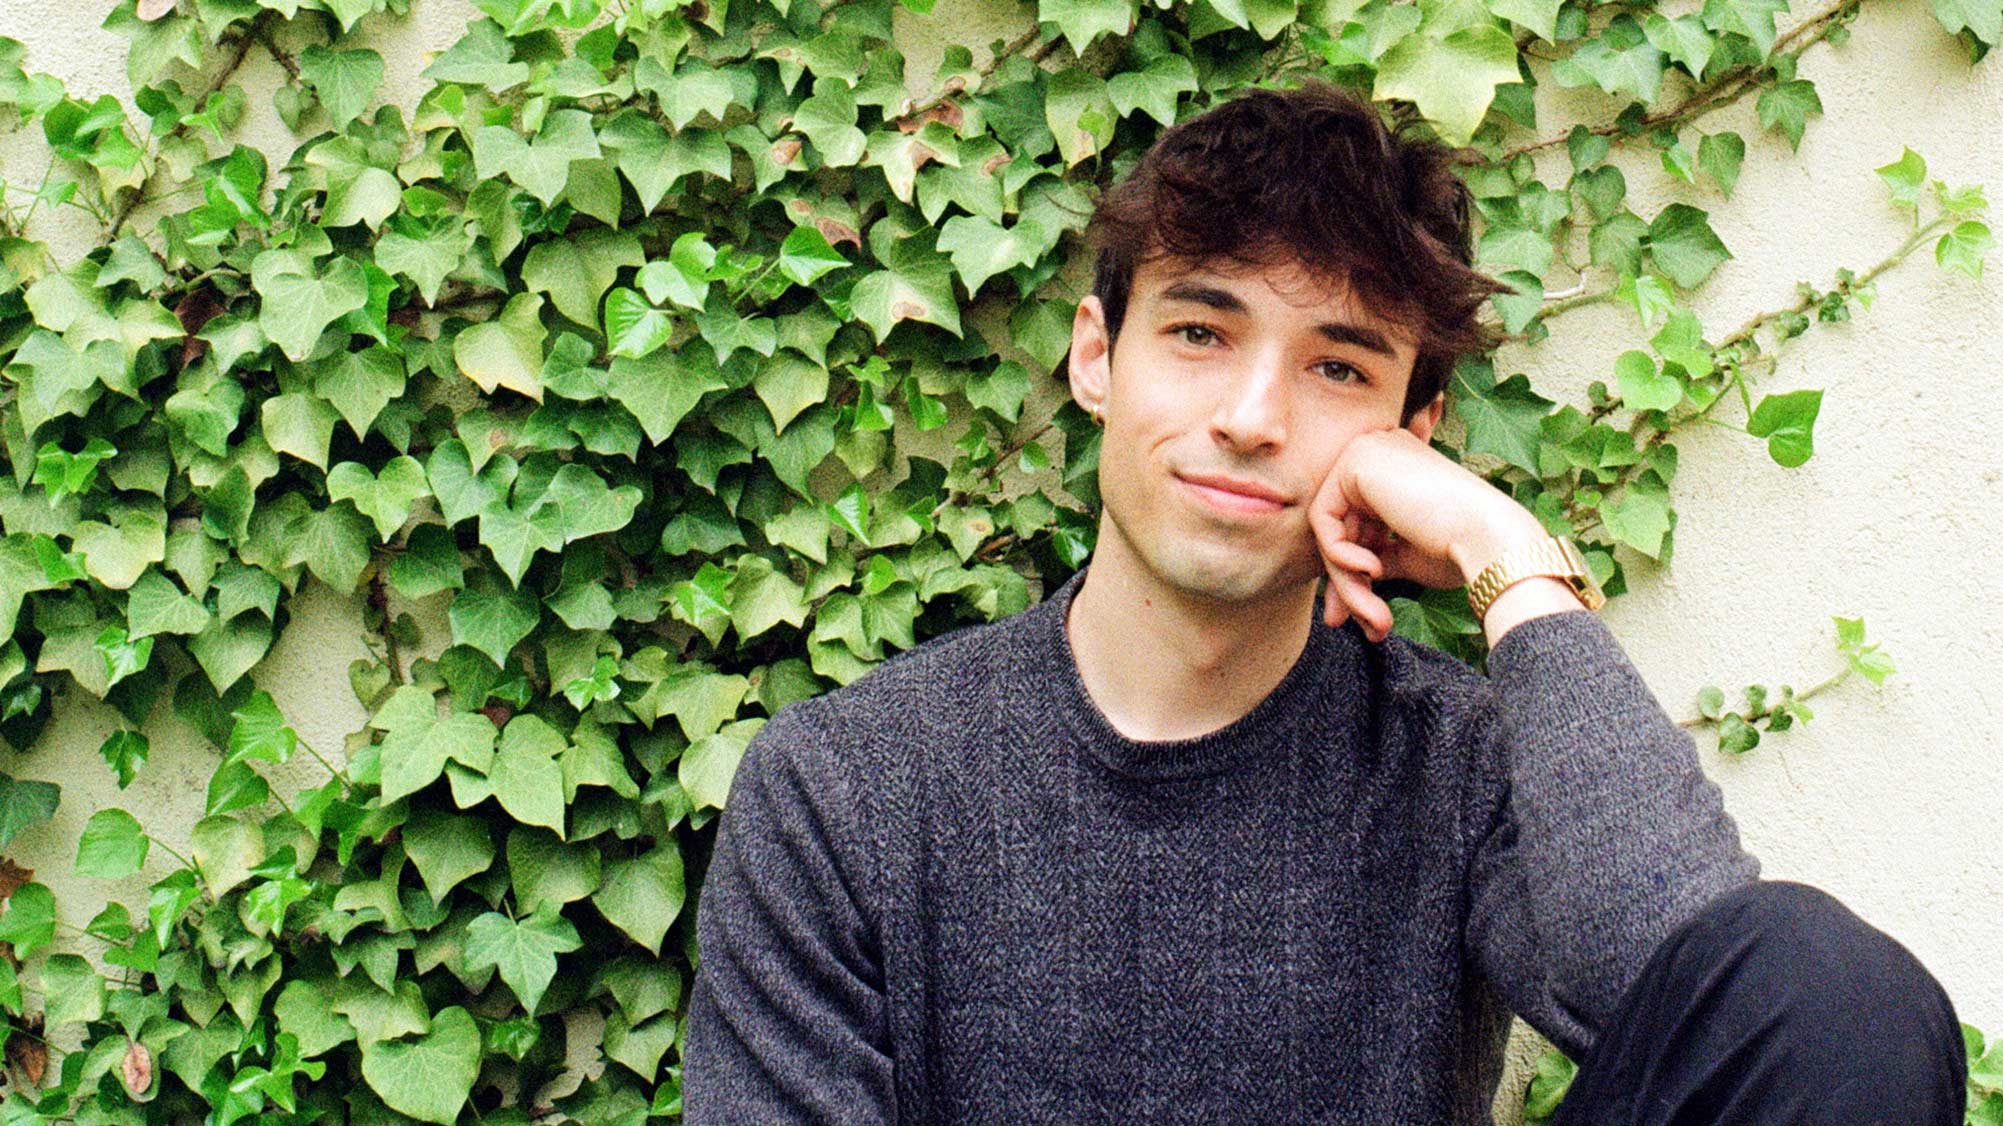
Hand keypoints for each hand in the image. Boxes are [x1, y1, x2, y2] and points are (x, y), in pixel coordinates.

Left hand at [1306, 429, 1547, 642]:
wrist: (1491, 538)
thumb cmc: (1461, 549)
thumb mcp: (1406, 555)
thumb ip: (1372, 556)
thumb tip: (1341, 586)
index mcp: (1396, 467)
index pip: (1356, 523)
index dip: (1353, 570)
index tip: (1360, 614)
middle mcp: (1380, 450)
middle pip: (1341, 526)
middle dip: (1345, 580)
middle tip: (1352, 624)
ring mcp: (1366, 450)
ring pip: (1332, 528)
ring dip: (1346, 579)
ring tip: (1371, 615)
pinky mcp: (1355, 461)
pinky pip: (1324, 519)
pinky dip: (1340, 555)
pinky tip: (1372, 571)